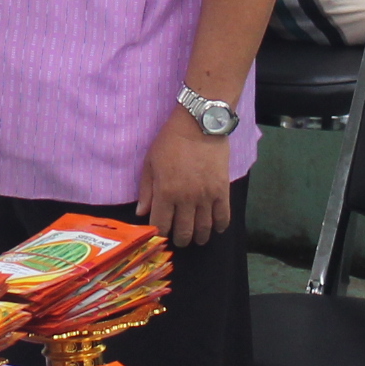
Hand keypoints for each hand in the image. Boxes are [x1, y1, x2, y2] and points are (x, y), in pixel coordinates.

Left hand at [136, 109, 231, 247]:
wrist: (200, 124)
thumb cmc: (170, 141)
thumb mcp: (150, 162)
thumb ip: (146, 190)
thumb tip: (141, 214)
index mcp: (165, 192)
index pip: (161, 226)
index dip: (160, 235)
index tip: (160, 235)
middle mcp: (186, 199)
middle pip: (183, 232)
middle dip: (180, 240)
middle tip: (179, 240)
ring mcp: (206, 196)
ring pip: (203, 228)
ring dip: (199, 237)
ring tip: (196, 238)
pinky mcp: (222, 191)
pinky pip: (223, 216)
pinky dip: (220, 226)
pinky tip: (216, 228)